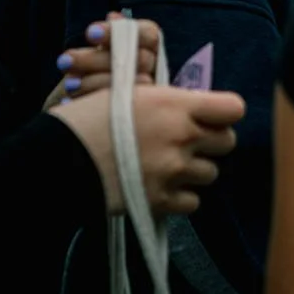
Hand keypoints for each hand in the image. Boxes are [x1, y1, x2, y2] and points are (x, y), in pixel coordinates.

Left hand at [43, 12, 159, 110]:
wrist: (93, 114)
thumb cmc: (97, 72)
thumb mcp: (102, 51)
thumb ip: (111, 35)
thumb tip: (114, 16)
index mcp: (152, 47)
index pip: (148, 33)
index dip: (118, 32)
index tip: (89, 33)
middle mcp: (156, 69)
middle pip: (137, 60)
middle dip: (97, 59)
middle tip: (64, 61)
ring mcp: (151, 94)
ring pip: (130, 85)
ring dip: (94, 82)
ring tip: (68, 83)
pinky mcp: (139, 115)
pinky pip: (119, 109)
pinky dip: (90, 102)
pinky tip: (69, 101)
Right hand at [48, 84, 245, 215]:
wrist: (60, 158)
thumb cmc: (89, 118)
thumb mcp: (129, 92)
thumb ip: (167, 99)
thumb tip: (190, 103)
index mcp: (175, 104)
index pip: (233, 108)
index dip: (224, 111)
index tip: (211, 114)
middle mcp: (182, 137)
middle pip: (227, 142)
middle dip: (212, 141)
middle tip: (189, 140)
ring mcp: (174, 172)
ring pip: (211, 173)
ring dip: (195, 169)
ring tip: (168, 164)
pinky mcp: (162, 201)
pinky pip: (193, 202)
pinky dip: (181, 196)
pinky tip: (161, 185)